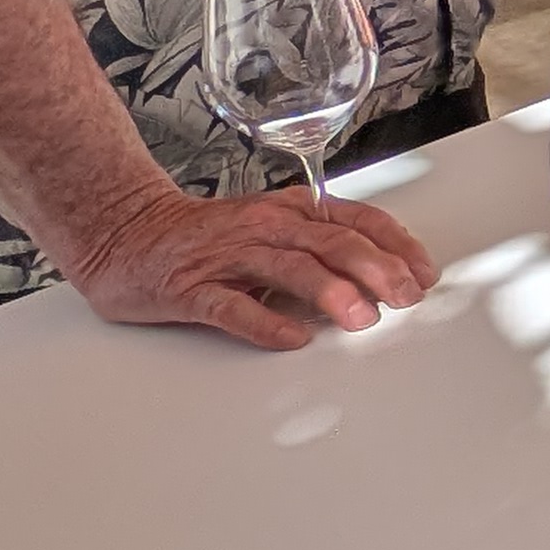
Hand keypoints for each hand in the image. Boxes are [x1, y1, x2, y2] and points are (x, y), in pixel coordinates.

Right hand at [57, 183, 436, 351]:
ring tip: (362, 318)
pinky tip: (292, 338)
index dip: (395, 245)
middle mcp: (263, 226)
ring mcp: (226, 256)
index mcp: (289, 210)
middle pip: (331, 243)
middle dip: (376, 269)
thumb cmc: (207, 237)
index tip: (423, 273)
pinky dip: (265, 322)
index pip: (355, 219)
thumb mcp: (272, 229)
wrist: (125, 233)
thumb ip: (320, 248)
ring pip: (289, 268)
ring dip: (331, 293)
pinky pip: (233, 306)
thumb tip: (381, 279)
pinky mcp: (191, 288)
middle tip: (406, 297)